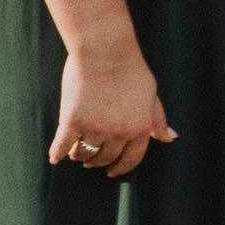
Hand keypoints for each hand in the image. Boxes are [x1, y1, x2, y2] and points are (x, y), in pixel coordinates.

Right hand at [51, 47, 174, 180]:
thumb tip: (169, 138)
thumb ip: (158, 119)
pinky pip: (62, 145)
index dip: (122, 168)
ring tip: (78, 153)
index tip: (113, 173)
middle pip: (106, 158)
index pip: (131, 159)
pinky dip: (57, 153)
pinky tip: (55, 158)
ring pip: (85, 153)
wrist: (105, 51)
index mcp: (139, 128)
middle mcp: (117, 133)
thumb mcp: (152, 94)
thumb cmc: (131, 69)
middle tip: (93, 160)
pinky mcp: (71, 121)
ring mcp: (93, 128)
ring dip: (81, 155)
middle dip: (100, 162)